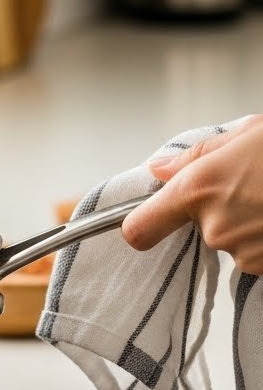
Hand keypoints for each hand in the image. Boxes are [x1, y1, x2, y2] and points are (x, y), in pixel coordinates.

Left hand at [122, 116, 262, 275]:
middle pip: (203, 228)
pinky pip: (262, 257)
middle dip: (226, 209)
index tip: (146, 225)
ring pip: (236, 243)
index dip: (141, 228)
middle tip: (259, 183)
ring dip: (255, 225)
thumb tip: (161, 170)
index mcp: (199, 189)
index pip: (140, 228)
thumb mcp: (249, 133)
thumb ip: (198, 156)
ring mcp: (246, 255)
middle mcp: (215, 228)